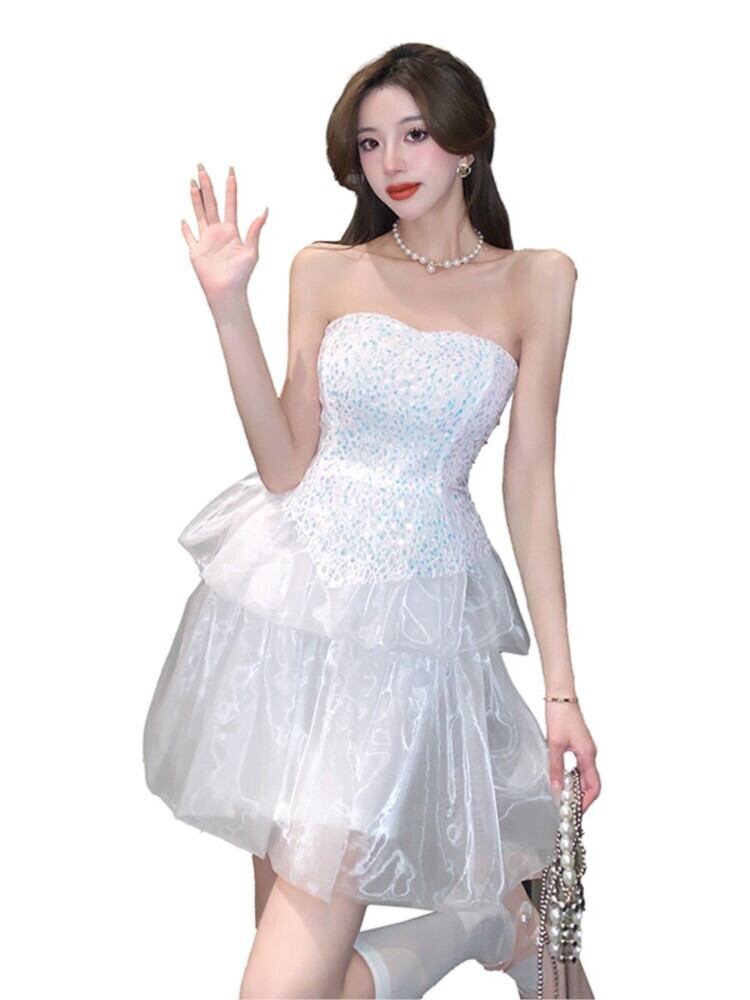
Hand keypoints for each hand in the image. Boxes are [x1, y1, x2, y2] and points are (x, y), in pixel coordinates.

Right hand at [180, 163, 267, 299]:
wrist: (227, 292)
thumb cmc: (241, 275)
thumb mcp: (251, 250)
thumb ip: (255, 230)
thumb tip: (265, 210)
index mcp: (231, 230)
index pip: (230, 203)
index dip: (230, 187)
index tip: (230, 170)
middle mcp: (218, 232)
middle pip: (211, 202)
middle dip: (207, 184)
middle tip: (201, 165)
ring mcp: (205, 240)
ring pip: (199, 213)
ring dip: (195, 198)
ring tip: (192, 181)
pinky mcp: (195, 251)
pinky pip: (189, 237)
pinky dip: (186, 229)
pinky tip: (183, 219)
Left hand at [545, 701, 600, 813]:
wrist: (560, 696)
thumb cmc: (560, 716)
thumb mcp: (554, 745)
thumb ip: (556, 769)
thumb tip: (557, 790)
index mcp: (588, 755)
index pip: (594, 787)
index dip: (587, 802)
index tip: (576, 812)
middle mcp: (590, 754)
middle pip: (591, 783)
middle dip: (581, 798)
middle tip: (566, 808)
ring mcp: (585, 749)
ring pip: (584, 775)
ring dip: (576, 787)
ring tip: (562, 796)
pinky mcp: (579, 745)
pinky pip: (579, 767)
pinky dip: (573, 777)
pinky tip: (561, 778)